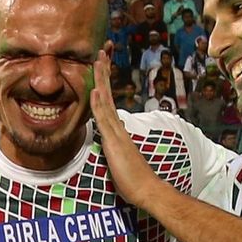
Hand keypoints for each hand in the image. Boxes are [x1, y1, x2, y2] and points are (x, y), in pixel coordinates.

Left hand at [90, 52, 162, 207]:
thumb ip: (116, 142)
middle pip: (107, 93)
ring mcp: (116, 132)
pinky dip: (99, 104)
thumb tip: (113, 132)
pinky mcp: (114, 141)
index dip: (103, 81)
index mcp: (117, 128)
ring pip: (105, 100)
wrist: (147, 190)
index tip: (101, 64)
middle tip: (101, 51)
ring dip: (101, 79)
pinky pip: (104, 120)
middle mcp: (117, 125)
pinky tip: (94, 90)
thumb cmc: (134, 178)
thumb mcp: (119, 156)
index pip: (107, 99)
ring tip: (98, 59)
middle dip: (103, 71)